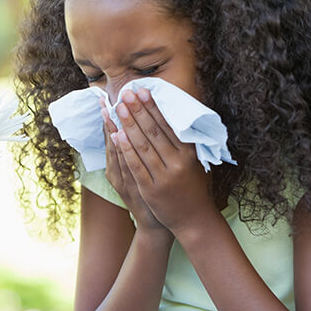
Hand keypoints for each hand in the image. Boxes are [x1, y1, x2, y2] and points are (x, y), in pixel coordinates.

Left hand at [112, 88, 217, 234]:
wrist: (193, 220)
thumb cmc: (192, 186)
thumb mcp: (194, 161)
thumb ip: (184, 141)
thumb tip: (172, 113)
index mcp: (189, 153)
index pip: (168, 124)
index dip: (154, 106)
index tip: (143, 91)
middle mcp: (177, 163)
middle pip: (153, 132)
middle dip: (138, 110)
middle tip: (126, 93)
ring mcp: (163, 177)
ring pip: (143, 146)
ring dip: (129, 125)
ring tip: (118, 108)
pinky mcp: (151, 190)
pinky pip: (136, 166)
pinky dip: (126, 149)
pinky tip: (117, 135)